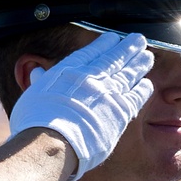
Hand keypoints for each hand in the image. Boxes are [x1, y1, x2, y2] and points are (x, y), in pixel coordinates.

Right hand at [9, 32, 153, 180]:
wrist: (53, 142)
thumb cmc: (35, 123)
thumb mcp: (32, 95)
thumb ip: (39, 82)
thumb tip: (35, 71)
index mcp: (69, 71)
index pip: (90, 53)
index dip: (103, 44)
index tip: (112, 38)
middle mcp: (92, 78)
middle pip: (114, 58)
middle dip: (127, 48)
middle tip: (138, 40)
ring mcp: (108, 93)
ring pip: (129, 73)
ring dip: (139, 63)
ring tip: (147, 55)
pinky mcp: (121, 111)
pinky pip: (137, 96)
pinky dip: (143, 88)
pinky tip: (147, 83)